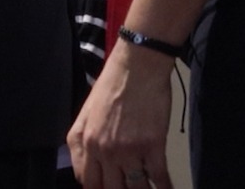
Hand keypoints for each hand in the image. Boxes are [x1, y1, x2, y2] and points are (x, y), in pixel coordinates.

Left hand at [67, 44, 175, 188]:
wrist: (137, 66)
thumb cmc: (111, 86)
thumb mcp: (86, 113)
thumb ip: (80, 142)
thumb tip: (84, 169)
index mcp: (86, 142)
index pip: (87, 182)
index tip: (108, 188)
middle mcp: (104, 150)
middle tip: (126, 187)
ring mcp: (129, 150)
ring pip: (134, 187)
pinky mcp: (153, 146)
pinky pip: (159, 177)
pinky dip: (164, 187)